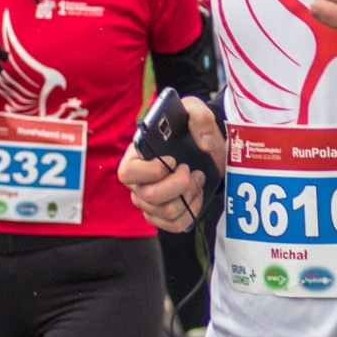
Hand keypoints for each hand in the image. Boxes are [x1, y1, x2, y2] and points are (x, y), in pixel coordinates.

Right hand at [121, 96, 225, 232]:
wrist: (208, 152)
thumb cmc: (193, 131)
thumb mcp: (196, 112)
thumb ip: (198, 114)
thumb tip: (203, 144)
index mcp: (137, 157)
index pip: (127, 173)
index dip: (151, 171)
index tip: (173, 160)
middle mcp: (138, 182)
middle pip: (149, 196)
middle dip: (178, 184)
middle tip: (190, 170)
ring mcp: (148, 202)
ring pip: (166, 212)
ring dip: (188, 196)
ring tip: (195, 179)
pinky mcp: (162, 216)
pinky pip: (175, 225)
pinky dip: (191, 211)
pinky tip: (195, 195)